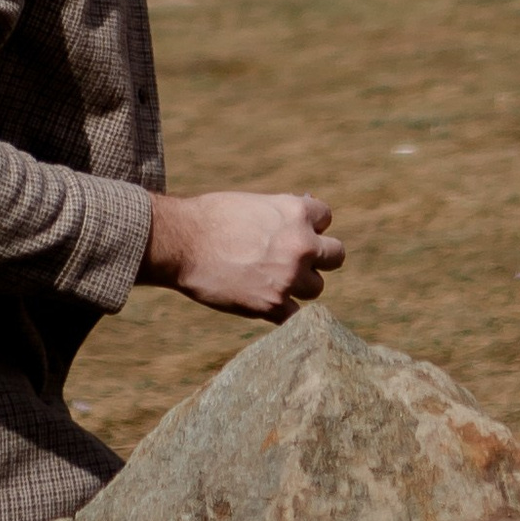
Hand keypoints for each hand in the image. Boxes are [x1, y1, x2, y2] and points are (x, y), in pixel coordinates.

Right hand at [141, 188, 342, 319]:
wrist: (183, 243)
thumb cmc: (212, 218)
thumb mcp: (254, 204)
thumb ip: (283, 214)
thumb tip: (306, 214)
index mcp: (295, 211)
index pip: (326, 218)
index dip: (310, 225)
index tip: (293, 231)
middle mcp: (300, 243)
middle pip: (336, 255)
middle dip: (318, 258)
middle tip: (295, 261)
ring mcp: (289, 277)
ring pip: (316, 287)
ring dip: (300, 286)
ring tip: (273, 281)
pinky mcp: (273, 305)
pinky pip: (296, 316)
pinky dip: (284, 313)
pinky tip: (268, 304)